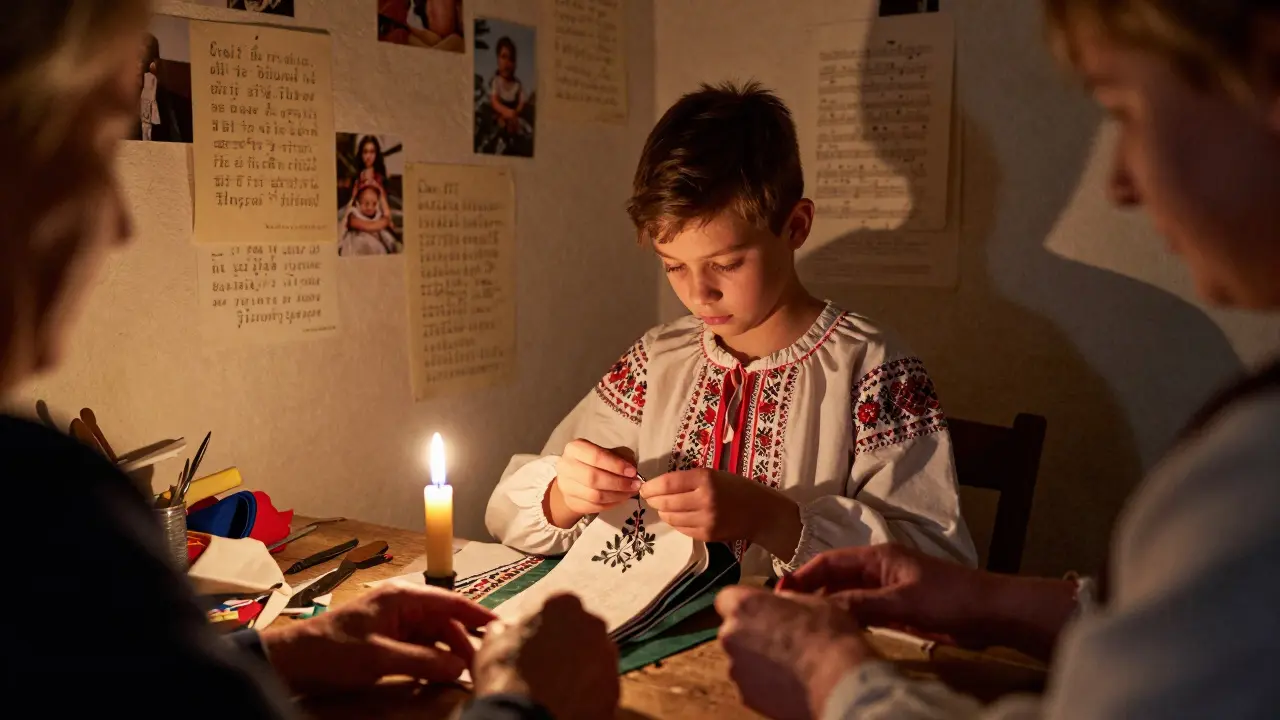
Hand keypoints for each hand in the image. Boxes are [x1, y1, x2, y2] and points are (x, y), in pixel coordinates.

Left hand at [259, 585, 494, 693]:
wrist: (293, 661)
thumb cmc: (334, 650)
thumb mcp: (379, 657)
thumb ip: (422, 660)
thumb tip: (459, 667)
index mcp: (403, 598)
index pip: (452, 602)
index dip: (479, 615)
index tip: (503, 628)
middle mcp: (403, 606)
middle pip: (445, 622)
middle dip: (464, 643)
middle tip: (481, 667)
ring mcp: (395, 623)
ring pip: (434, 637)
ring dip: (448, 655)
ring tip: (463, 676)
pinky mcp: (387, 640)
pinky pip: (419, 648)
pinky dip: (431, 661)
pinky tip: (439, 678)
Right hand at [473, 593, 618, 719]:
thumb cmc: (505, 677)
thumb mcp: (492, 644)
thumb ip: (505, 629)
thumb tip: (506, 629)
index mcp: (563, 604)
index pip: (554, 608)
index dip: (540, 626)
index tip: (530, 640)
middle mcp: (594, 624)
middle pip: (580, 631)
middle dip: (565, 644)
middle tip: (543, 666)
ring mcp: (609, 657)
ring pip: (593, 658)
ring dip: (579, 668)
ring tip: (554, 688)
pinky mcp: (616, 688)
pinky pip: (599, 686)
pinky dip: (587, 693)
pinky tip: (567, 703)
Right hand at [547, 440, 640, 524]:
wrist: (574, 478)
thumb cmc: (594, 462)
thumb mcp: (607, 452)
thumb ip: (620, 457)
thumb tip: (631, 468)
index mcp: (574, 448)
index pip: (595, 457)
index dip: (616, 465)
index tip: (632, 472)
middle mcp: (566, 466)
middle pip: (593, 478)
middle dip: (618, 483)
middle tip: (634, 485)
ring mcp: (566, 486)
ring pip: (594, 496)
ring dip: (617, 495)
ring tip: (630, 492)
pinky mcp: (571, 502)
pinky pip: (594, 507)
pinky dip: (611, 504)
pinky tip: (621, 499)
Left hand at [639, 469, 800, 553]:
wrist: (761, 512)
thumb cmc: (736, 488)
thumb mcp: (713, 475)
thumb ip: (688, 479)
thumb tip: (657, 486)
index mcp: (705, 479)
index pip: (667, 484)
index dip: (651, 487)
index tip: (644, 488)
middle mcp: (704, 499)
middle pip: (665, 502)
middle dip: (653, 500)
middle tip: (650, 498)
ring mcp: (706, 520)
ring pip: (670, 517)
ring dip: (663, 512)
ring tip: (665, 507)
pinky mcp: (707, 535)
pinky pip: (681, 529)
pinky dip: (675, 522)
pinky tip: (679, 516)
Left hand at [716, 586, 873, 719]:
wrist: (837, 683)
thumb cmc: (827, 637)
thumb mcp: (811, 600)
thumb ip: (784, 598)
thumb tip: (779, 601)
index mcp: (744, 606)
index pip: (727, 597)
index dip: (747, 603)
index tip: (763, 608)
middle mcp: (731, 635)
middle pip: (733, 629)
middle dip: (752, 632)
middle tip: (782, 635)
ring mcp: (736, 668)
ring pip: (742, 657)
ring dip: (758, 657)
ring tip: (790, 661)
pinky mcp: (745, 696)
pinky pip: (750, 682)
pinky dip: (764, 681)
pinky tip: (789, 680)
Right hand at [778, 543, 1077, 657]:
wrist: (991, 612)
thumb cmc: (951, 598)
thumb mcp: (903, 602)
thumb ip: (861, 604)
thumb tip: (820, 609)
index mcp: (878, 557)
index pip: (830, 562)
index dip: (803, 575)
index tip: (779, 591)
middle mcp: (879, 570)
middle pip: (834, 578)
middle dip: (809, 591)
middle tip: (786, 611)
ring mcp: (888, 589)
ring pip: (846, 596)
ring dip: (826, 606)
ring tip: (802, 622)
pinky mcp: (898, 608)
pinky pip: (862, 611)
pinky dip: (845, 619)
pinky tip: (834, 631)